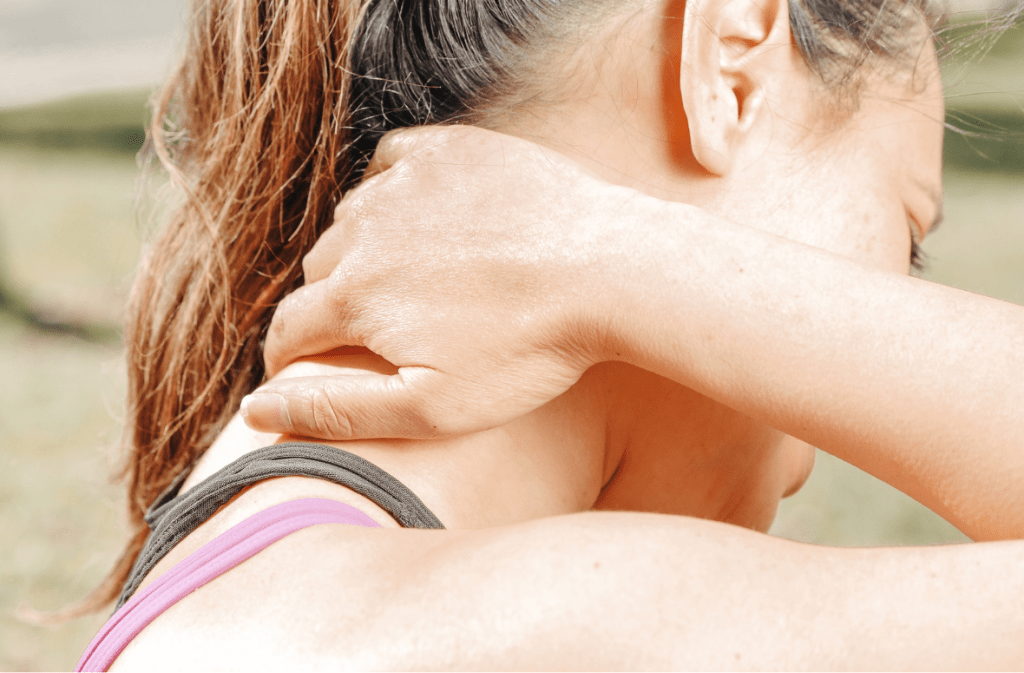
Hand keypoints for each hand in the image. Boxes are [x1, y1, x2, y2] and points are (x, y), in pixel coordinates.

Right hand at [242, 126, 638, 439]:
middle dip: (332, 307)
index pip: (289, 330)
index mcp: (355, 296)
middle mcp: (365, 231)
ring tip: (408, 280)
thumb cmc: (529, 351)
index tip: (305, 370)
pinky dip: (392, 192)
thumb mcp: (432, 405)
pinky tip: (419, 216)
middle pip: (320, 275)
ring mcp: (406, 183)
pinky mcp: (448, 150)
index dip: (290, 359)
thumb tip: (254, 409)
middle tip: (376, 331)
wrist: (610, 271)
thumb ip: (335, 409)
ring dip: (364, 252)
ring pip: (352, 221)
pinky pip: (391, 165)